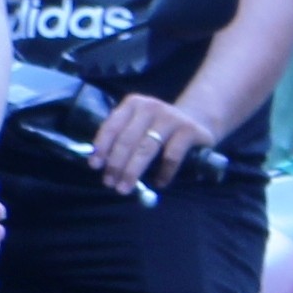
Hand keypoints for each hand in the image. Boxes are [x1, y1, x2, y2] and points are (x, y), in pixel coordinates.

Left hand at [89, 92, 220, 194]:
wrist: (197, 120)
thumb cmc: (159, 130)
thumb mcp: (138, 127)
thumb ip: (122, 139)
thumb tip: (100, 166)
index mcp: (133, 104)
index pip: (112, 126)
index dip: (102, 147)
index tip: (94, 166)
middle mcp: (151, 107)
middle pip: (127, 139)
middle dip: (116, 164)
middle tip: (110, 183)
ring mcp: (171, 117)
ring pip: (146, 148)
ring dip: (133, 171)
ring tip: (125, 187)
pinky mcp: (189, 130)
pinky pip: (171, 156)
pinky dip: (163, 172)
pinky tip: (159, 182)